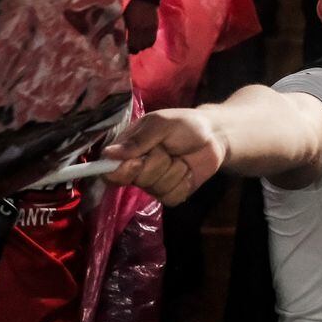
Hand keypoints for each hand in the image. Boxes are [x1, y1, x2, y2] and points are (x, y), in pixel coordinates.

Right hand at [103, 108, 224, 205]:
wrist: (214, 136)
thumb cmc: (184, 124)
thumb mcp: (161, 124)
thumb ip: (137, 140)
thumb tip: (107, 154)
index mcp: (128, 149)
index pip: (110, 170)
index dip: (121, 171)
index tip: (138, 162)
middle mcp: (136, 169)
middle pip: (136, 180)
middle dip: (158, 164)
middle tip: (168, 149)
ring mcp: (153, 183)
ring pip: (156, 190)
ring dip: (174, 171)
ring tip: (180, 157)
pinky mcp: (170, 194)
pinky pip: (171, 197)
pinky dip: (183, 182)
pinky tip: (187, 171)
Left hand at [123, 0, 158, 53]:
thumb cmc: (132, 8)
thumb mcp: (125, 18)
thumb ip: (123, 29)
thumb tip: (120, 39)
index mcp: (133, 27)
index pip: (132, 44)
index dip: (128, 49)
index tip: (125, 49)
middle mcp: (143, 30)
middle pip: (140, 46)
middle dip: (135, 49)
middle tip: (131, 49)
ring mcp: (150, 29)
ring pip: (147, 45)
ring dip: (142, 47)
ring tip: (138, 46)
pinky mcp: (155, 28)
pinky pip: (153, 40)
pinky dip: (148, 43)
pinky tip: (144, 42)